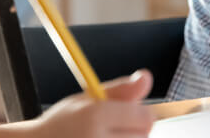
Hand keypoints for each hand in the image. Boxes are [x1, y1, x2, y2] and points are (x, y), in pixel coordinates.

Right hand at [22, 70, 154, 136]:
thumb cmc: (63, 123)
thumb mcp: (88, 98)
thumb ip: (121, 89)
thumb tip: (146, 77)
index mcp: (95, 116)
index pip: (145, 117)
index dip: (140, 114)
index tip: (129, 113)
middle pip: (143, 136)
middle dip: (133, 131)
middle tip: (112, 129)